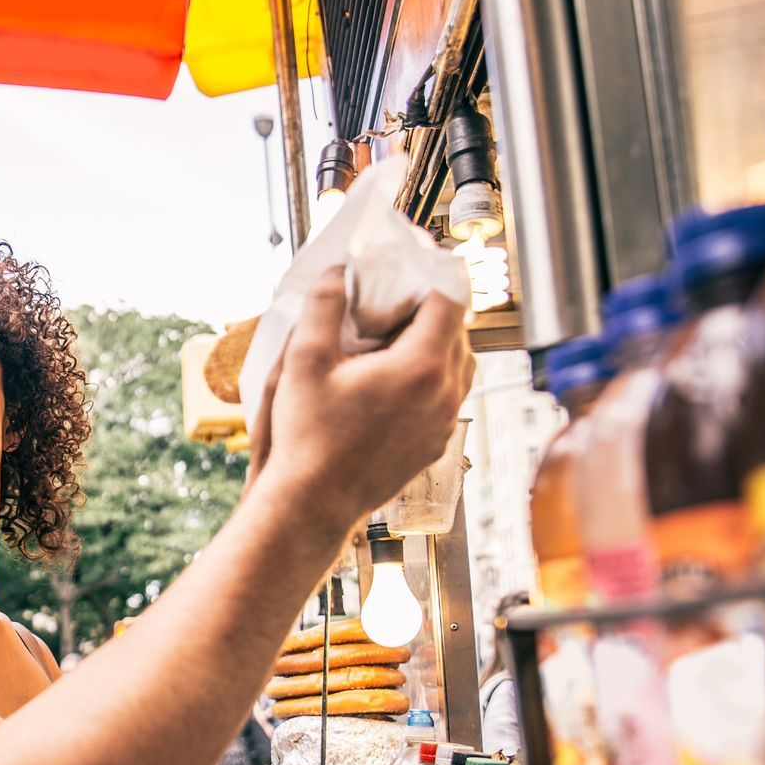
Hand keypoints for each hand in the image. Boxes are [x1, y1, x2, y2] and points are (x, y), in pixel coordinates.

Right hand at [247, 273, 474, 520]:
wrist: (314, 503)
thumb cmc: (308, 437)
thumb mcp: (305, 359)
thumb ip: (323, 305)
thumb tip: (336, 270)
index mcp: (420, 366)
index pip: (450, 299)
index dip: (434, 272)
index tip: (416, 261)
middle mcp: (443, 394)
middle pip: (458, 330)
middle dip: (433, 306)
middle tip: (399, 295)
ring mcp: (444, 422)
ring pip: (459, 364)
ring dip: (436, 342)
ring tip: (397, 336)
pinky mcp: (436, 444)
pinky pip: (448, 396)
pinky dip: (431, 376)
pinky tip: (394, 377)